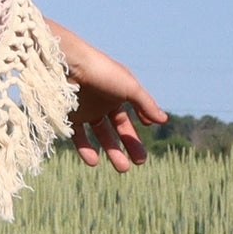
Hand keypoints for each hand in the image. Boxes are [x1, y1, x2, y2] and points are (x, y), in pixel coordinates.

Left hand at [45, 20, 166, 172]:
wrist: (68, 65)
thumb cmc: (102, 72)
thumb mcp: (130, 87)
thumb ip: (146, 105)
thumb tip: (164, 120)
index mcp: (116, 94)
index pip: (129, 116)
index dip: (137, 129)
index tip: (147, 139)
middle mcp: (100, 104)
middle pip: (116, 129)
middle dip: (129, 146)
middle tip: (138, 163)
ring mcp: (84, 111)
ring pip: (99, 136)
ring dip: (111, 151)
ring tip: (122, 168)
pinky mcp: (68, 118)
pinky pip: (78, 137)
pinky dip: (86, 150)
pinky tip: (94, 161)